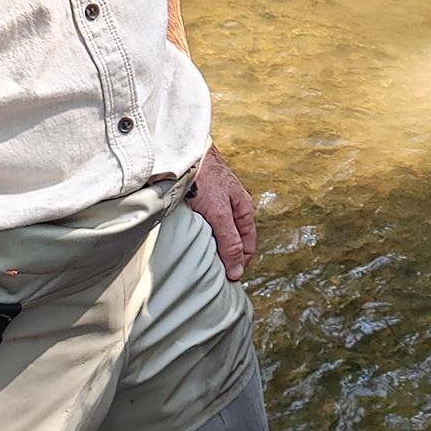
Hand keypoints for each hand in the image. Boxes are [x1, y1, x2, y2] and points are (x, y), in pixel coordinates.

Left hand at [186, 143, 256, 280]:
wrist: (182, 151)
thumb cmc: (203, 178)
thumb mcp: (219, 213)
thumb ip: (229, 241)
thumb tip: (237, 271)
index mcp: (244, 209)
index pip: (248, 246)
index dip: (239, 264)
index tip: (225, 279)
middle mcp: (233, 206)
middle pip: (234, 239)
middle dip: (226, 256)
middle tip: (212, 272)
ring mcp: (218, 202)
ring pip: (219, 232)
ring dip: (212, 245)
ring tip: (199, 258)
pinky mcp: (202, 199)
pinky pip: (206, 223)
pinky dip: (201, 234)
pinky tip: (190, 238)